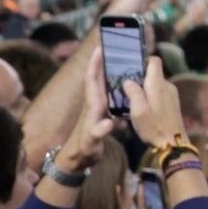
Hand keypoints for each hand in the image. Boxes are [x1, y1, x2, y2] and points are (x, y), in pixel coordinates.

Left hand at [62, 52, 116, 170]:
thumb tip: (109, 123)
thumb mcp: (92, 142)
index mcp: (93, 105)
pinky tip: (128, 88)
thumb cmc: (85, 150)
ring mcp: (99, 109)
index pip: (92, 79)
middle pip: (99, 78)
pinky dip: (119, 90)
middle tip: (115, 48)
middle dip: (104, 62)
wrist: (79, 160)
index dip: (95, 64)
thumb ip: (99, 132)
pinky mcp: (103, 115)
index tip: (100, 48)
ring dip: (112, 74)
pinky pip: (112, 97)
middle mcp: (95, 103)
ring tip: (124, 63)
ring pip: (106, 86)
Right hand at [122, 57, 188, 148]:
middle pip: (152, 73)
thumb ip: (133, 92)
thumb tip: (128, 80)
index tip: (129, 65)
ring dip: (143, 88)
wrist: (174, 144)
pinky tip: (142, 106)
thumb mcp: (138, 111)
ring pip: (155, 84)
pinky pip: (159, 93)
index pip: (154, 60)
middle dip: (139, 76)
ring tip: (130, 96)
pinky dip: (150, 96)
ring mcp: (172, 95)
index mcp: (158, 84)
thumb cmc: (154, 127)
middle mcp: (167, 86)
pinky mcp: (173, 103)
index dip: (142, 60)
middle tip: (124, 84)